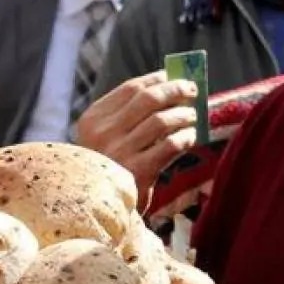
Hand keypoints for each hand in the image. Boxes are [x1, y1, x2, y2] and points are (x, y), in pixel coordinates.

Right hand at [75, 70, 198, 197]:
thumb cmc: (108, 166)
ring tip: (192, 117)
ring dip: (184, 115)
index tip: (173, 77)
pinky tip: (190, 138)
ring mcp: (119, 152)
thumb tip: (168, 85)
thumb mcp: (105, 137)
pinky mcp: (137, 171)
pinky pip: (170, 145)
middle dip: (175, 90)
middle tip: (191, 90)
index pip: (130, 89)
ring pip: (162, 120)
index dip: (157, 79)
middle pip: (148, 99)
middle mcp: (102, 133)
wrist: (99, 207)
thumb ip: (128, 114)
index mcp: (92, 120)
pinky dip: (185, 137)